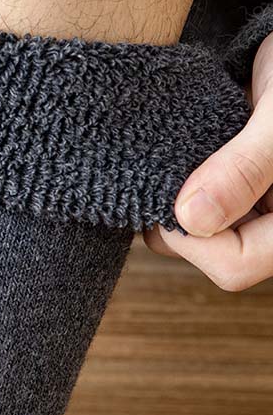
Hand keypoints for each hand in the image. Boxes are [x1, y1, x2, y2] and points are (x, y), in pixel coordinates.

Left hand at [145, 32, 272, 290]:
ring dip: (172, 195)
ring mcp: (253, 198)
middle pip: (206, 250)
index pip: (233, 265)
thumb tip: (191, 220)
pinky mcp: (232, 174)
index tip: (168, 191)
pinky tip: (171, 148)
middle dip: (174, 218)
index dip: (189, 240)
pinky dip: (175, 176)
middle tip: (162, 168)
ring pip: (193, 223)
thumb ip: (244, 167)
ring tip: (172, 152)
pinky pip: (193, 194)